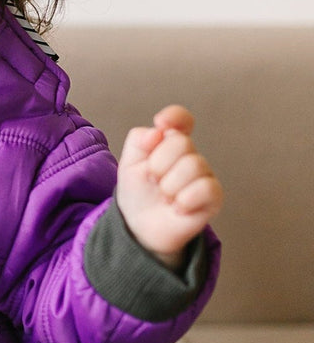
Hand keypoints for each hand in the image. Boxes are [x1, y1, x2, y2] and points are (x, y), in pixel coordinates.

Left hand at [115, 105, 223, 269]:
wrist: (139, 226)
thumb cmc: (137, 193)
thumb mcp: (128, 164)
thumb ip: (138, 140)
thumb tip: (158, 131)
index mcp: (169, 144)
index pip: (182, 121)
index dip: (175, 117)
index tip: (161, 122)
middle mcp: (190, 156)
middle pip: (181, 142)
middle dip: (158, 163)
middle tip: (153, 180)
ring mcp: (204, 175)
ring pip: (193, 165)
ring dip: (169, 185)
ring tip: (164, 196)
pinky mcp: (214, 196)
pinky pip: (206, 188)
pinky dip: (184, 200)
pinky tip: (177, 207)